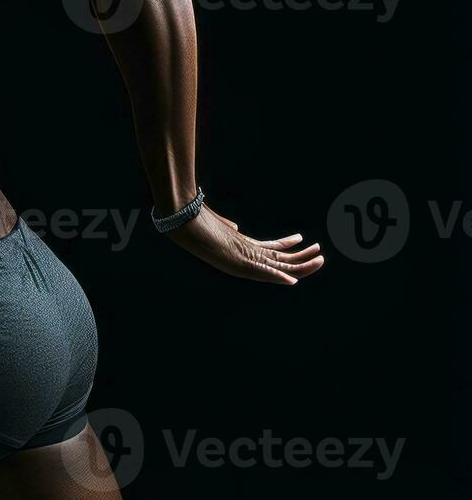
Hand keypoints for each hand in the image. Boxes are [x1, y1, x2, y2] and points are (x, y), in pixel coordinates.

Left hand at [165, 204, 324, 284]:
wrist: (179, 219)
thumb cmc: (194, 220)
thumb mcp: (216, 225)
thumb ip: (228, 228)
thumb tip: (235, 228)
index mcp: (241, 248)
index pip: (270, 251)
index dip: (286, 247)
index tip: (301, 240)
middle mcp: (244, 257)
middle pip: (280, 261)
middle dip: (302, 259)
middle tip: (321, 254)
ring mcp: (240, 261)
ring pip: (277, 267)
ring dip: (299, 266)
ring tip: (319, 259)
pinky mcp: (234, 262)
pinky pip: (260, 271)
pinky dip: (276, 276)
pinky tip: (291, 280)